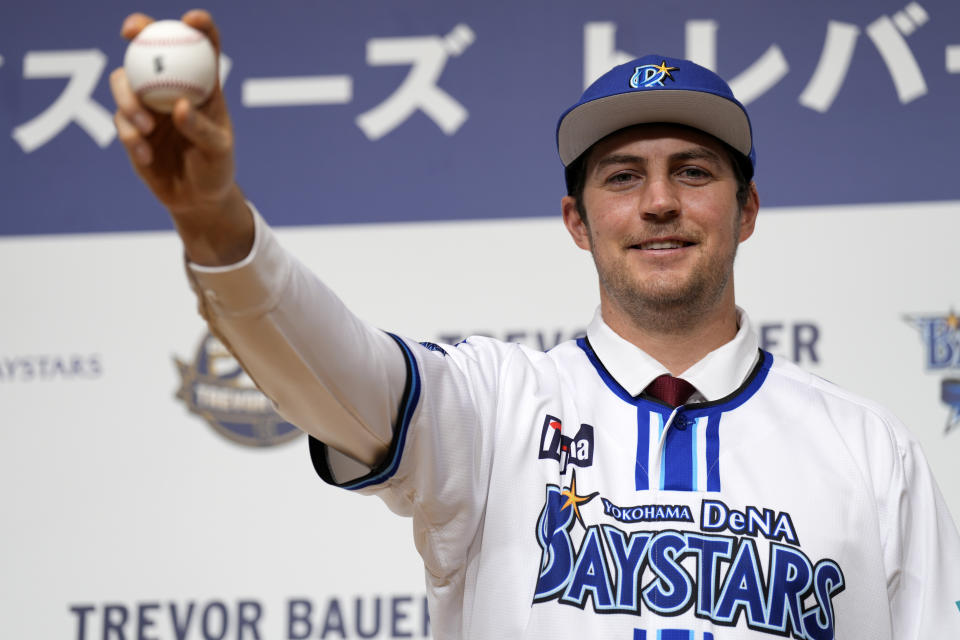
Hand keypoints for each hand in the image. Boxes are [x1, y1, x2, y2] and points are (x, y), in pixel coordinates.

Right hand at [111, 9, 252, 264]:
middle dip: (140, 29)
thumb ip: (202, 128)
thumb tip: (179, 105)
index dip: (198, 25)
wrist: (196, 200)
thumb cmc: (217, 170)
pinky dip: (131, 136)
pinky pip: (121, 119)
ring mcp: (149, 104)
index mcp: (205, 86)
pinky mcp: (132, 126)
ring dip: (129, 98)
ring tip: (145, 128)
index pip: (203, 45)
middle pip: (153, 47)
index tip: (190, 19)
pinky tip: (145, 157)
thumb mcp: (219, 152)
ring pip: (126, 79)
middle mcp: (174, 87)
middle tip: (131, 31)